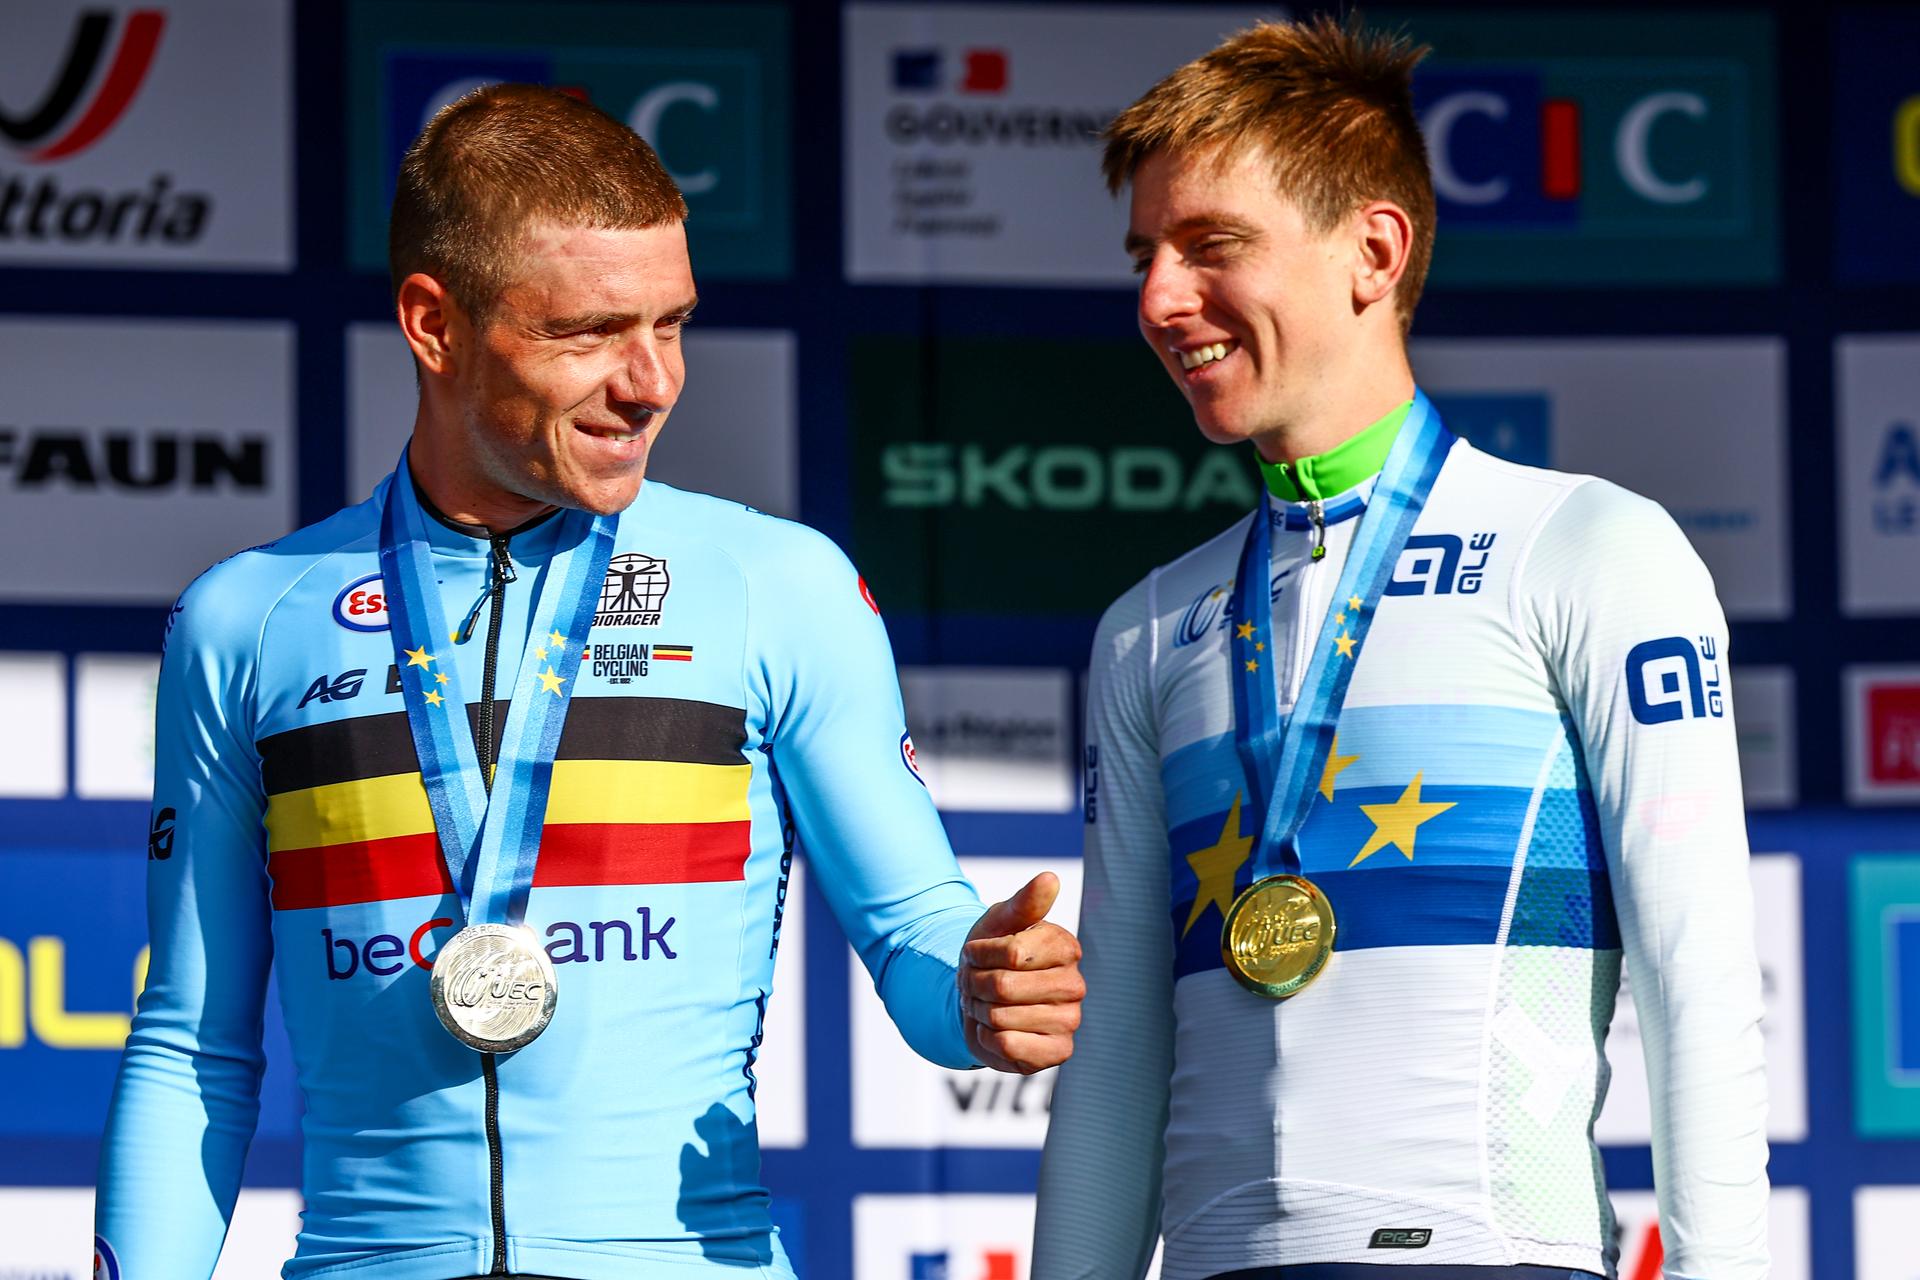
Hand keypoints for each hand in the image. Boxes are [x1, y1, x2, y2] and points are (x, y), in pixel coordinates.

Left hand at [959, 871, 1084, 1074]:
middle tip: (978, 982)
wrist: (980, 998)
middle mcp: (1075, 985)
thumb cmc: (992, 955)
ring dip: (980, 1011)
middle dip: (977, 984)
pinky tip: (996, 1030)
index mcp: (1066, 947)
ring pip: (1001, 1018)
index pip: (1011, 953)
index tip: (977, 953)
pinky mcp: (1058, 1052)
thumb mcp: (1000, 922)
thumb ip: (1024, 903)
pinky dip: (989, 1039)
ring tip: (987, 1005)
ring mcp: (1070, 1021)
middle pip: (1003, 987)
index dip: (980, 954)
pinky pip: (1009, 1046)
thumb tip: (1051, 878)